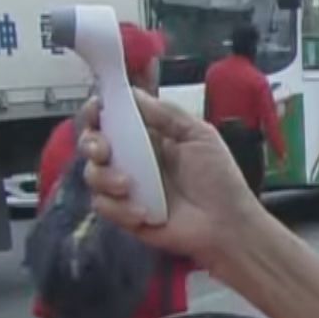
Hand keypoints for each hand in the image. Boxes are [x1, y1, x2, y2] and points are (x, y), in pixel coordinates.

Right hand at [79, 90, 265, 268]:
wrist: (227, 224)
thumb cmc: (219, 179)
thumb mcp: (199, 135)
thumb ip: (165, 114)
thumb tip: (132, 93)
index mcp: (149, 136)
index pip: (113, 116)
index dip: (98, 110)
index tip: (96, 109)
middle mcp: (133, 158)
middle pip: (92, 142)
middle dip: (91, 143)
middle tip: (104, 151)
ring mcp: (127, 187)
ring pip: (92, 174)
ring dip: (104, 177)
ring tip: (126, 186)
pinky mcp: (125, 215)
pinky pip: (103, 206)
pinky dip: (118, 208)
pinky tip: (142, 212)